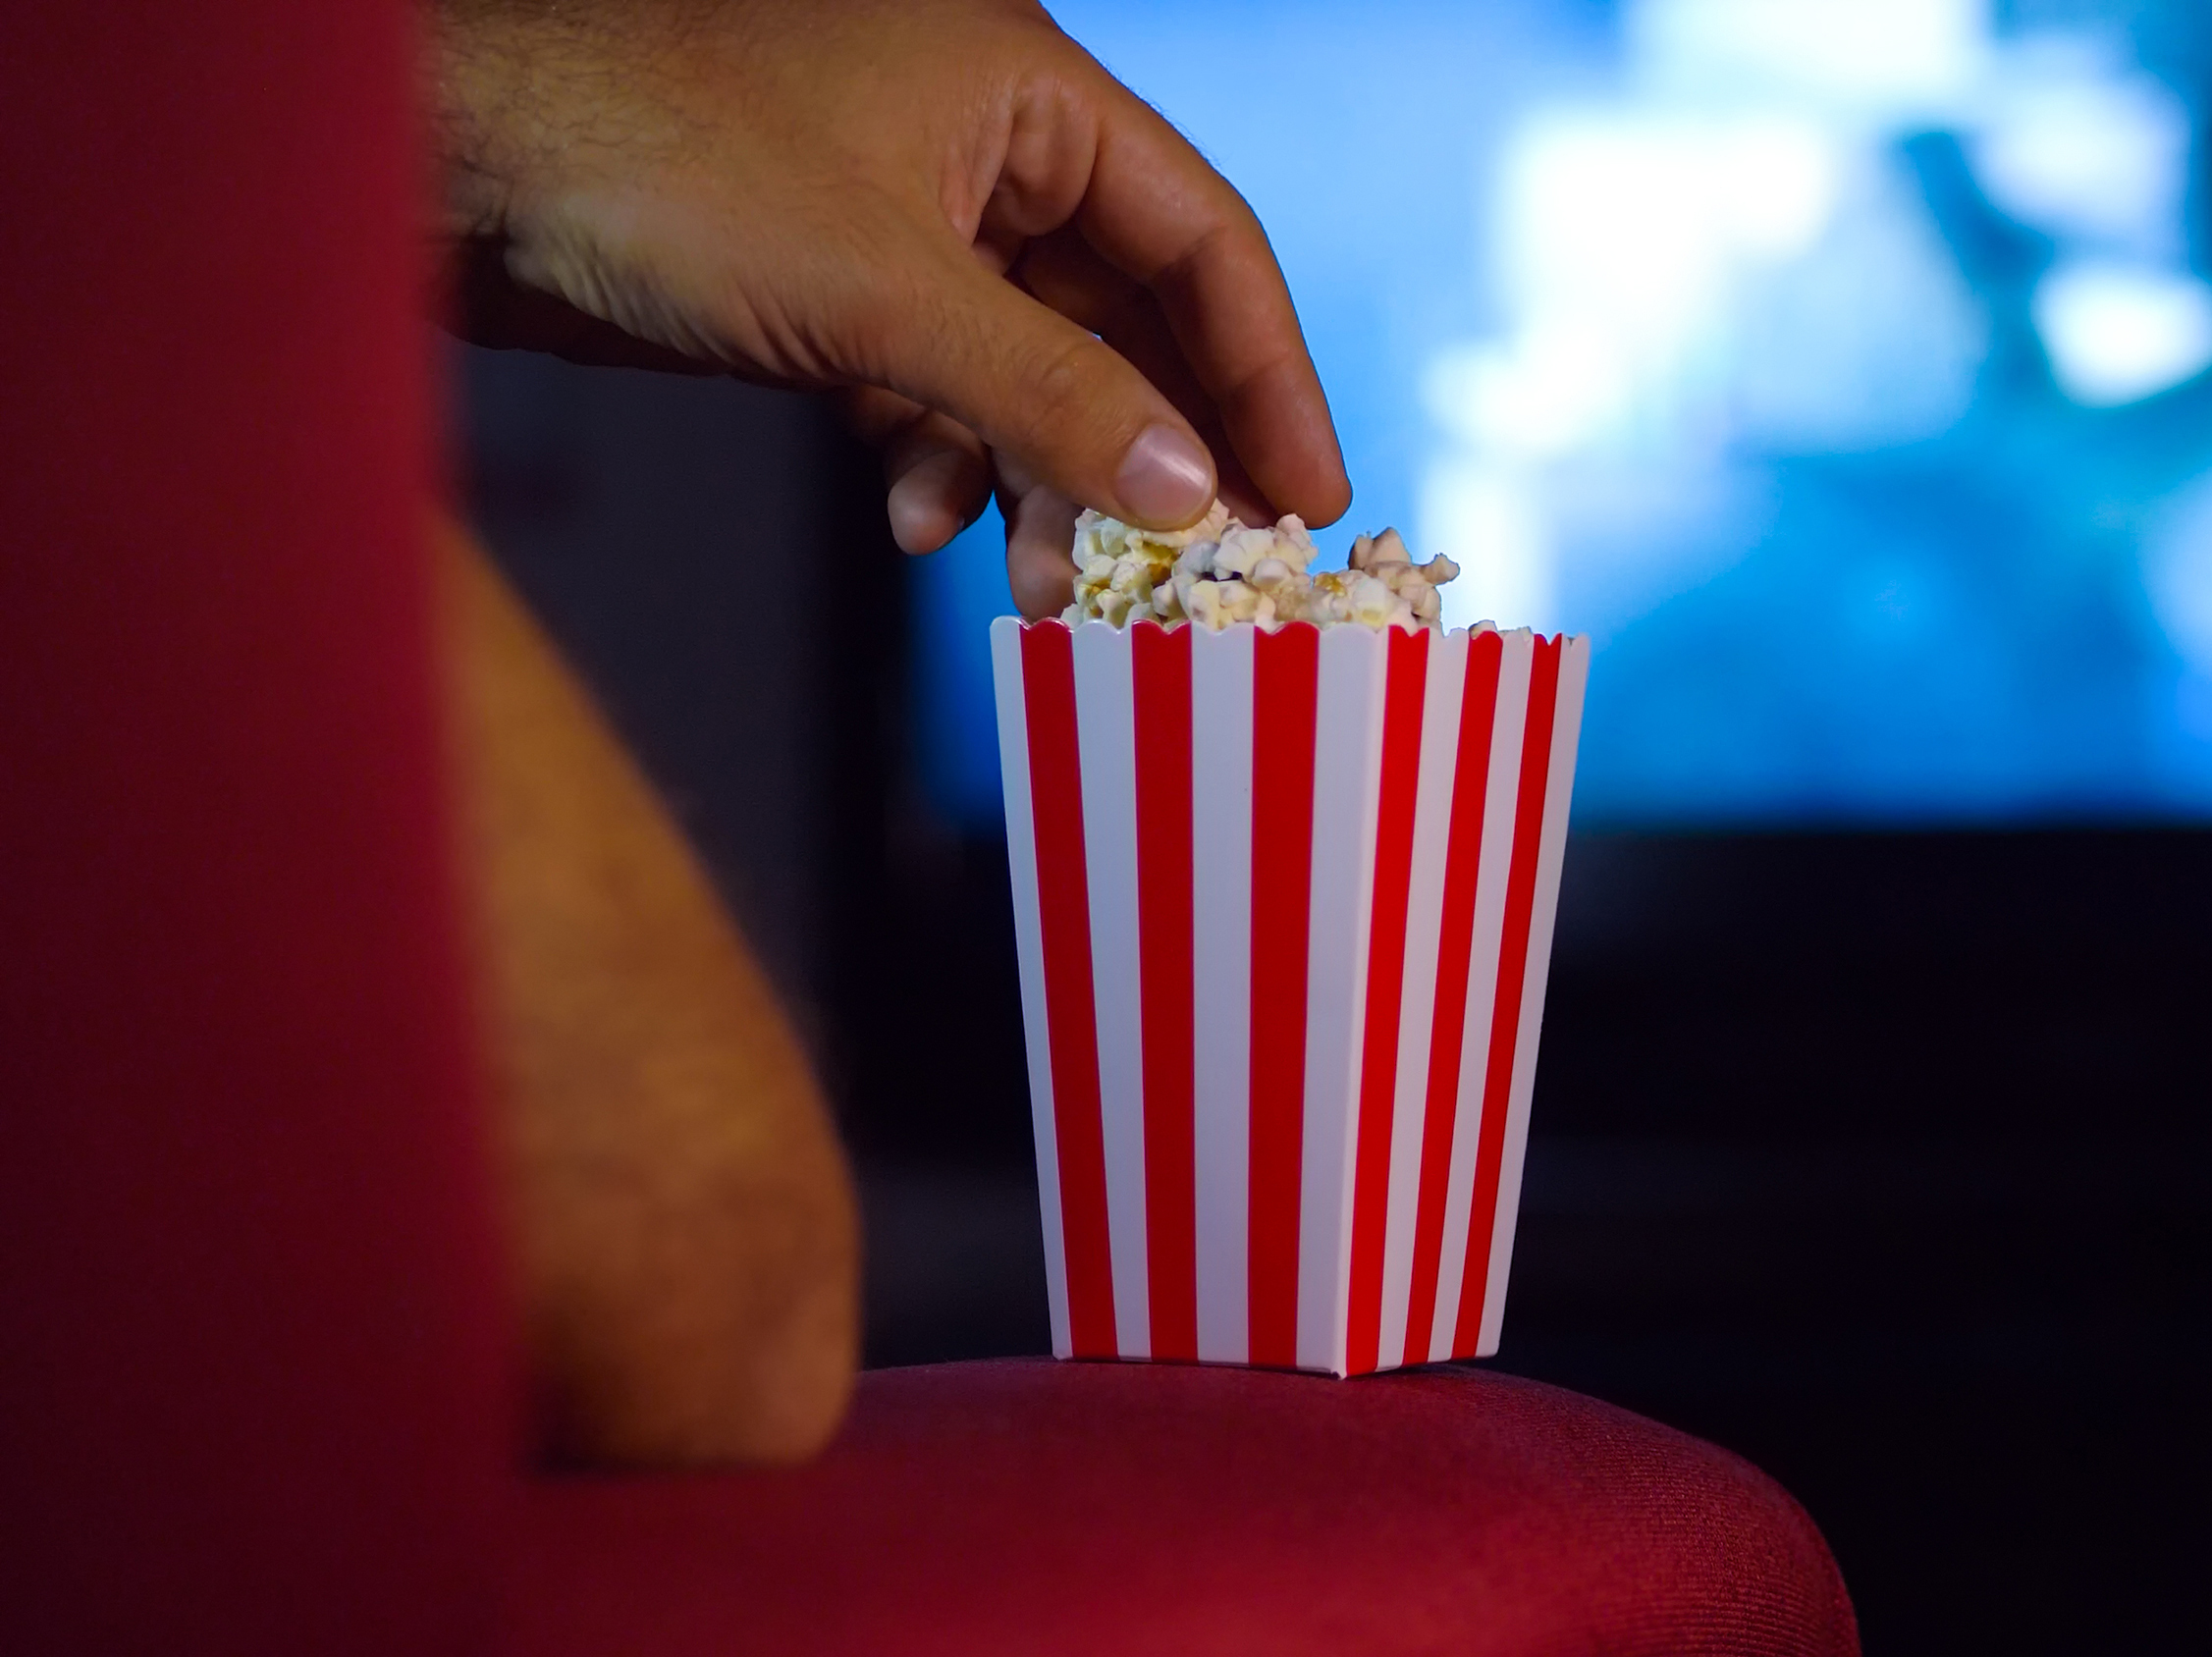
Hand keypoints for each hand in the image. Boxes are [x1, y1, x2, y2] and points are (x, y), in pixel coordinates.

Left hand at [429, 0, 1351, 614]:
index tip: (1309, 495)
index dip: (1269, 371)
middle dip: (1152, 449)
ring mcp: (909, 223)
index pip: (1204, 237)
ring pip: (1034, 370)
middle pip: (1130, 316)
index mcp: (1027, 90)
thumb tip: (1189, 493)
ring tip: (1044, 583)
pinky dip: (947, 462)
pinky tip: (917, 519)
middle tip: (1194, 569)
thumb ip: (1049, 393)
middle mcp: (982, 147)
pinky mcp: (839, 292)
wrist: (453, 171)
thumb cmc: (656, 163)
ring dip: (1045, 480)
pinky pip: (943, 392)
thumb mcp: (884, 292)